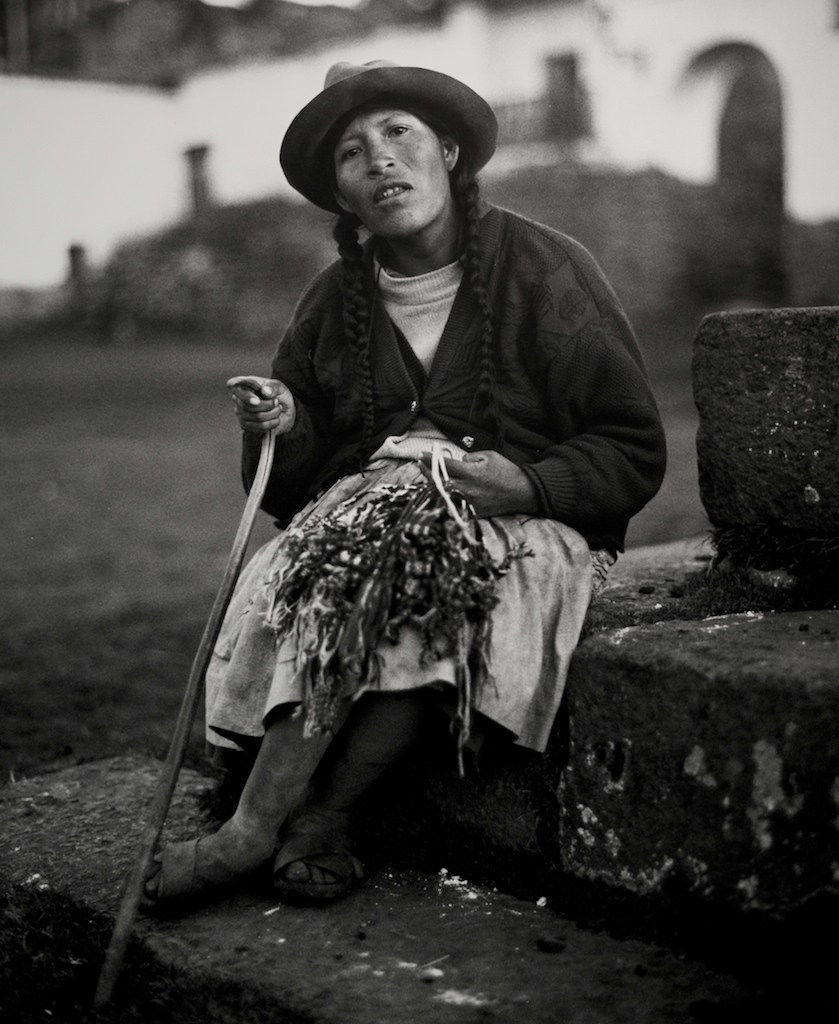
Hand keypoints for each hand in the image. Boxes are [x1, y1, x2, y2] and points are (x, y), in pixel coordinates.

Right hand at [226, 375, 295, 434]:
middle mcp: (238, 398)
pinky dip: (272, 423)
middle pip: (248, 405)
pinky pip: (259, 427)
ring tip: (278, 410)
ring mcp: (240, 413)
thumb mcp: (279, 386)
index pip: (233, 385)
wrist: (285, 411)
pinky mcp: (245, 425)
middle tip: (277, 402)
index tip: (257, 401)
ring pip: (257, 417)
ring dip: (273, 414)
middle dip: (268, 405)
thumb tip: (264, 391)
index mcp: (243, 384)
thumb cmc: (279, 395)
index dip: (245, 395)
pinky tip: (275, 419)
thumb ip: (273, 387)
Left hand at [420, 450, 538, 517]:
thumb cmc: (506, 471)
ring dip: (433, 486)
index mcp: (471, 473)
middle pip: (439, 482)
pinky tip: (439, 493)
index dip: (430, 459)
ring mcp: (469, 503)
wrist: (523, 492)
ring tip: (427, 478)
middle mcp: (467, 489)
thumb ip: (470, 458)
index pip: (445, 465)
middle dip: (427, 472)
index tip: (420, 454)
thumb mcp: (489, 456)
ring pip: (443, 496)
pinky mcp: (473, 513)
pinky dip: (445, 499)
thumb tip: (458, 462)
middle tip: (420, 464)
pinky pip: (454, 506)